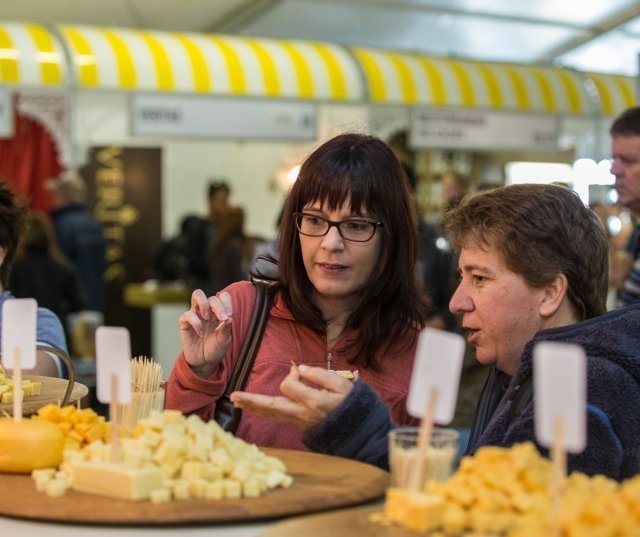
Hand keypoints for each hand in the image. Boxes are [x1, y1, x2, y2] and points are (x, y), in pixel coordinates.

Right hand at [179, 289, 232, 375]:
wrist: (204, 362)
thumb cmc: (215, 348)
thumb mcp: (224, 340)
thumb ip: (226, 329)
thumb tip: (229, 318)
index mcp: (219, 312)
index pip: (223, 297)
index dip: (227, 303)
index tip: (229, 316)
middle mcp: (207, 311)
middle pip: (212, 297)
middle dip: (219, 306)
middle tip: (222, 318)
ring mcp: (196, 315)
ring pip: (197, 294)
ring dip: (205, 304)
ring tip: (207, 317)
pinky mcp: (185, 323)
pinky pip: (188, 314)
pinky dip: (196, 323)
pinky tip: (200, 333)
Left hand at [230, 363, 353, 428]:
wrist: (356, 428)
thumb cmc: (350, 403)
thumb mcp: (341, 384)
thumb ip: (319, 375)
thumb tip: (299, 368)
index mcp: (313, 402)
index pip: (290, 385)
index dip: (292, 375)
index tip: (300, 371)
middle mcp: (302, 414)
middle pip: (272, 406)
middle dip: (253, 400)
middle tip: (234, 396)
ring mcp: (298, 421)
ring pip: (271, 414)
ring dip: (253, 405)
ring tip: (236, 399)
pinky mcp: (297, 423)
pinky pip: (276, 417)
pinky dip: (263, 410)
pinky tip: (253, 406)